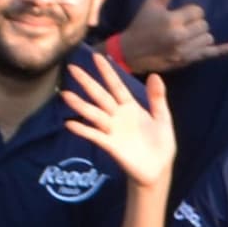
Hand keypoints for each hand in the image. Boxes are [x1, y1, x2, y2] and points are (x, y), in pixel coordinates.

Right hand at [59, 50, 177, 188]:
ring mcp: (112, 130)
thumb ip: (157, 98)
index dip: (107, 72)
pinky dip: (83, 130)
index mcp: (131, 107)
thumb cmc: (160, 143)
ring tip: (66, 95)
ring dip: (80, 105)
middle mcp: (118, 115)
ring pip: (94, 114)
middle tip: (72, 68)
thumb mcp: (162, 118)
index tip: (97, 57)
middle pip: (101, 96)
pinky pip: (95, 135)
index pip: (116, 86)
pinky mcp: (110, 145)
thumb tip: (155, 75)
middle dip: (88, 83)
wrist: (158, 169)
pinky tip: (70, 123)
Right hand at [116, 0, 227, 72]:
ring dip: (201, 34)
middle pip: (204, 25)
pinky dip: (222, 51)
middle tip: (182, 25)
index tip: (179, 14)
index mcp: (172, 21)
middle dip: (196, 23)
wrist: (131, 52)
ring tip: (187, 34)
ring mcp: (184, 51)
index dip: (191, 11)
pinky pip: (208, 55)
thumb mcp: (151, 3)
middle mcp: (180, 37)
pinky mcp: (186, 61)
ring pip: (208, 38)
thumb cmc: (141, 24)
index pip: (198, 11)